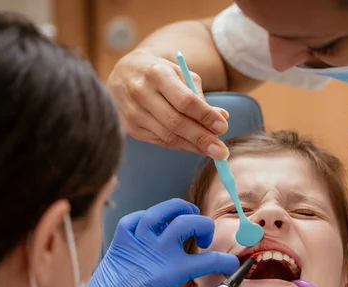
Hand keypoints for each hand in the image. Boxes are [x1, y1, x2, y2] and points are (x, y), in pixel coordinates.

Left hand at [75, 198, 239, 286]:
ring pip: (159, 211)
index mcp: (167, 274)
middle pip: (186, 223)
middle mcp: (152, 253)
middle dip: (204, 227)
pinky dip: (147, 218)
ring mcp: (134, 245)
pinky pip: (133, 219)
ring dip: (178, 209)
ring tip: (188, 216)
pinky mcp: (119, 245)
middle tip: (205, 241)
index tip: (231, 267)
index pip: (207, 261)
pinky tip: (155, 227)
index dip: (225, 263)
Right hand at [106, 49, 228, 158]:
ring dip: (193, 146)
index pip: (184, 100)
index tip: (223, 128)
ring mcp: (133, 112)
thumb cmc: (160, 73)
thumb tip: (222, 118)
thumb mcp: (181, 75)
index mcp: (157, 74)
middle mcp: (141, 92)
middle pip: (176, 122)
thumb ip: (200, 97)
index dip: (205, 116)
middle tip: (222, 151)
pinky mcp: (131, 127)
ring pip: (168, 136)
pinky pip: (161, 141)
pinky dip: (181, 145)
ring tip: (212, 151)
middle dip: (201, 138)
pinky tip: (194, 147)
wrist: (124, 74)